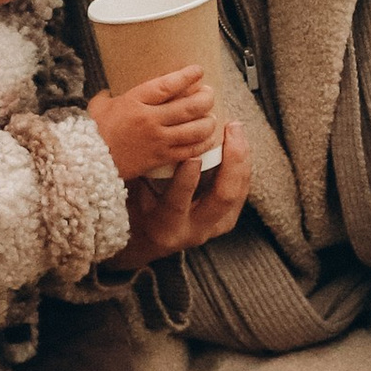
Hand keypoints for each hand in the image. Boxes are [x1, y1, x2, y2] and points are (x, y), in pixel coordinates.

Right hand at [89, 65, 219, 182]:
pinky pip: (189, 150)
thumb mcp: (99, 106)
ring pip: (195, 129)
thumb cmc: (92, 132)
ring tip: (211, 117)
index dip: (187, 76)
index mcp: (135, 101)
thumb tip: (111, 91)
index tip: (198, 71)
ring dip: (208, 121)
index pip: (168, 85)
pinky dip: (203, 144)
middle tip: (209, 94)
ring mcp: (157, 140)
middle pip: (189, 106)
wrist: (87, 162)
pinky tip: (208, 139)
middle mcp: (150, 119)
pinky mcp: (160, 158)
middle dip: (205, 98)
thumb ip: (109, 96)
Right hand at [102, 114, 252, 273]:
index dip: (187, 180)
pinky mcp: (225, 221)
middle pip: (222, 197)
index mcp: (164, 228)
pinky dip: (242, 166)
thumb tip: (130, 138)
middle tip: (229, 129)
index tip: (193, 155)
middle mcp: (193, 231)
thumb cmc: (132, 211)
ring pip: (237, 193)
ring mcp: (213, 228)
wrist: (147, 241)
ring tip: (237, 129)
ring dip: (241, 159)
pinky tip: (240, 142)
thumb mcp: (128, 196)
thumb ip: (135, 173)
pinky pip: (240, 191)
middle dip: (231, 161)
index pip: (177, 204)